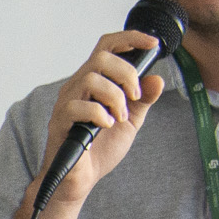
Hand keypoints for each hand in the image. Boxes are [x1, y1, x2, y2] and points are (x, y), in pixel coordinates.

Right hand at [38, 29, 177, 209]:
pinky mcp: (60, 122)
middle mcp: (77, 86)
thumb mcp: (130, 121)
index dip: (129, 39)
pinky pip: (78, 106)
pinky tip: (107, 126)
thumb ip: (142, 101)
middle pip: (101, 58)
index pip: (107, 47)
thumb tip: (157, 80)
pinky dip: (99, 114)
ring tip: (120, 118)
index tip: (153, 44)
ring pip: (91, 78)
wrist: (80, 179)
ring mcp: (66, 103)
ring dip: (114, 97)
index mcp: (94, 82)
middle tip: (134, 96)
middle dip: (126, 74)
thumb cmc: (99, 149)